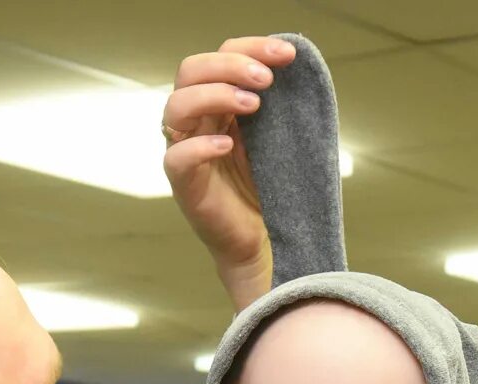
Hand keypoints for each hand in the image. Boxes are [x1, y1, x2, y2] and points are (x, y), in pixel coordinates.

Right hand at [163, 36, 290, 310]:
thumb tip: (300, 67)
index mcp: (219, 103)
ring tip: (254, 106)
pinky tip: (227, 145)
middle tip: (266, 81)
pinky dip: (200, 146)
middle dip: (230, 66)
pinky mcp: (184, 185)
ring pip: (177, 106)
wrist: (269, 241)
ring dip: (216, 96)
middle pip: (191, 70)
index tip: (287, 55)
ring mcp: (186, 151)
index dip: (251, 47)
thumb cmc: (273, 188)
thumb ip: (283, 105)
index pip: (221, 56)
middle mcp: (197, 121)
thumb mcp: (282, 138)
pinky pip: (176, 157)